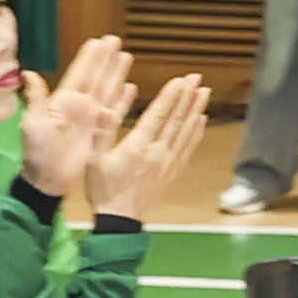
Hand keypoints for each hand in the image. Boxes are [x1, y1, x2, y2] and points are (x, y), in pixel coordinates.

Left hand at [20, 36, 130, 197]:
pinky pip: (115, 112)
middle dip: (106, 59)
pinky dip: (123, 100)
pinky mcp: (101, 132)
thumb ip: (35, 99)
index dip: (89, 58)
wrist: (49, 181)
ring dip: (117, 74)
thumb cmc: (38, 154)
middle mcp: (80, 107)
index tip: (99, 41)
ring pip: (107, 90)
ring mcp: (91, 119)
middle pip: (97, 77)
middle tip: (116, 40)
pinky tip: (131, 88)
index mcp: (64, 102)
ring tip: (127, 56)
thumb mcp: (33, 124)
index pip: (80, 74)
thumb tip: (27, 73)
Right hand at [88, 74, 209, 220]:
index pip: (157, 116)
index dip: (171, 96)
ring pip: (185, 132)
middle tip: (196, 78)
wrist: (119, 219)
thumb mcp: (94, 158)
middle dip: (186, 97)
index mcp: (136, 147)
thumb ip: (102, 131)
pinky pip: (188, 148)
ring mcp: (168, 163)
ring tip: (204, 92)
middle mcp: (157, 153)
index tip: (181, 80)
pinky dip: (196, 132)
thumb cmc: (102, 188)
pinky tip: (202, 119)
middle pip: (175, 120)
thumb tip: (106, 107)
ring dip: (195, 110)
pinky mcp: (173, 172)